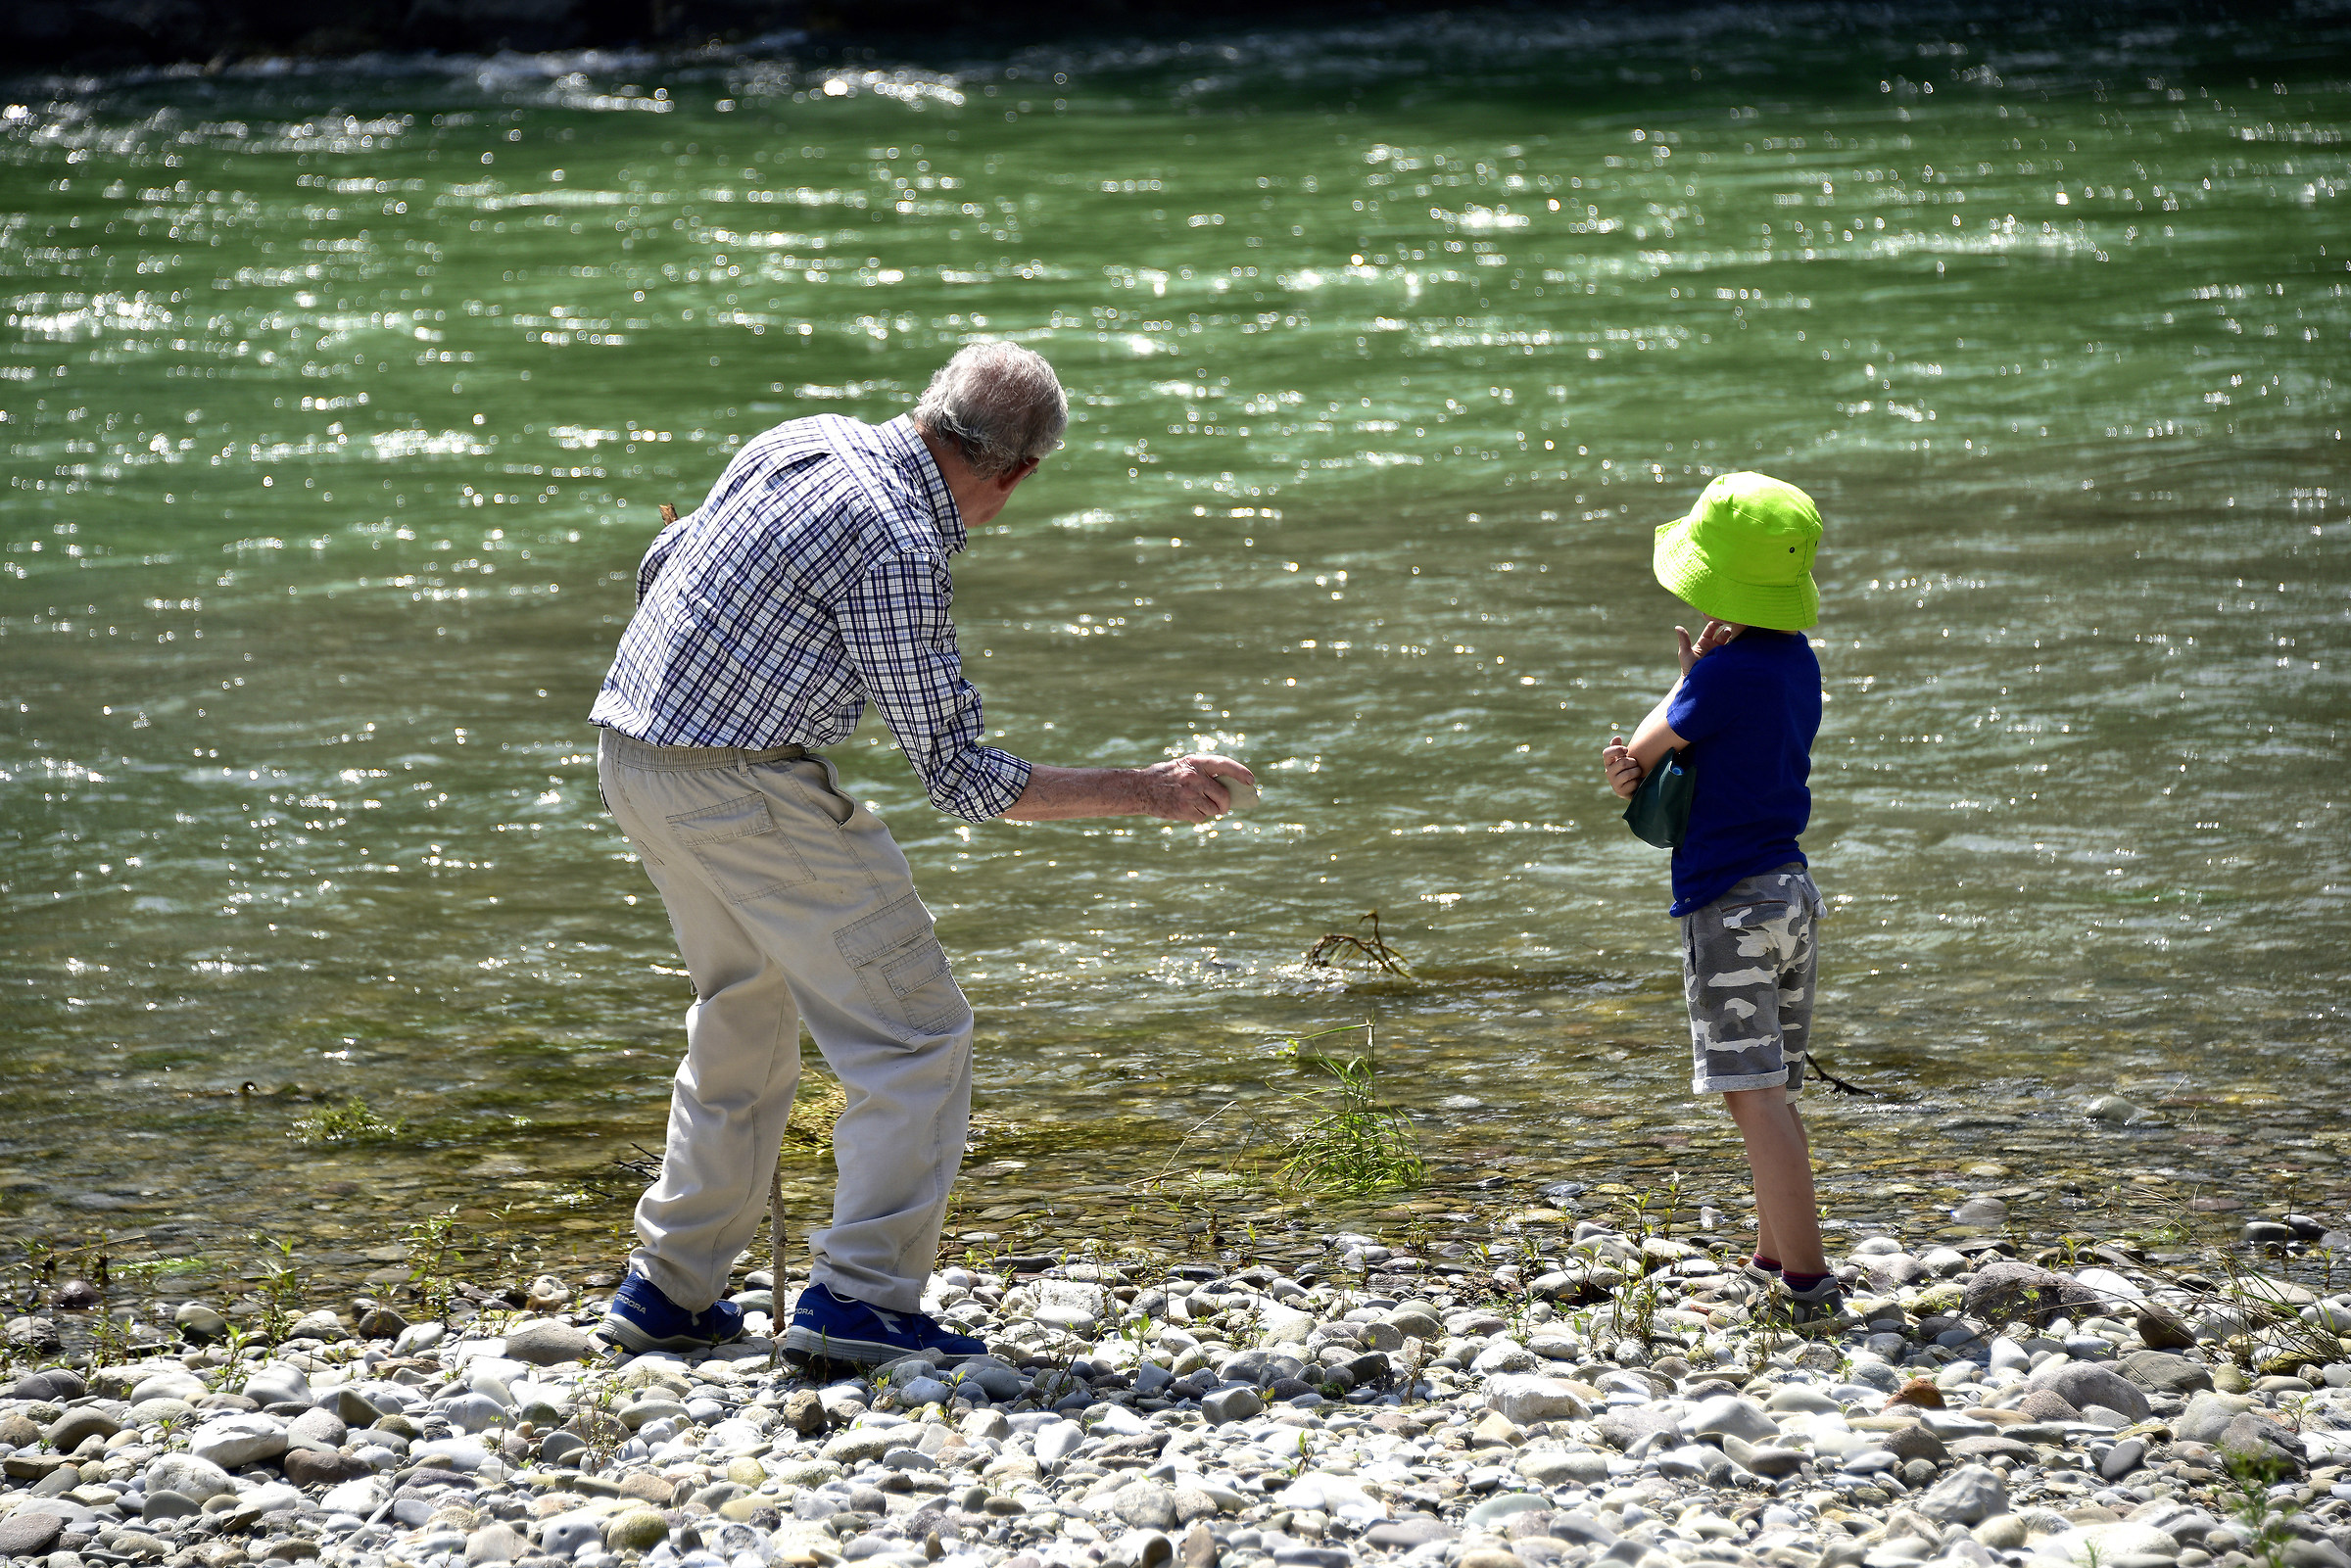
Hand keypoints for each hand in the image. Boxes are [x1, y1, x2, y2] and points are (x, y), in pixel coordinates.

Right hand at [1135, 754, 1256, 821]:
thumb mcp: (1183, 767)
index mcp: (1195, 763)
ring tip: (1193, 804)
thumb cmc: (1164, 777)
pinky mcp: (1184, 810)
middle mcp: (1194, 778)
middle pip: (1223, 796)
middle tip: (1223, 807)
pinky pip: (1201, 817)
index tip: (1250, 781)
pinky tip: (1183, 809)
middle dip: (1225, 804)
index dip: (1240, 772)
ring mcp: (1189, 795)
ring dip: (1208, 810)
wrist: (1139, 789)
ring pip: (1213, 809)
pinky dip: (1196, 816)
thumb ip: (1203, 774)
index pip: (1224, 765)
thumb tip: (1228, 790)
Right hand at [1602, 735, 1643, 799]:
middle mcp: (1608, 772)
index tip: (1627, 749)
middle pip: (1622, 763)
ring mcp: (1614, 783)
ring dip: (1637, 771)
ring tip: (1637, 772)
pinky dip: (1638, 782)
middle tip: (1636, 764)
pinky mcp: (1620, 792)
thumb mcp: (1624, 757)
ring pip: (1628, 773)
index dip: (1617, 749)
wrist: (1634, 786)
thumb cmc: (1630, 768)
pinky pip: (1632, 783)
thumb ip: (1619, 747)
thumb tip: (1617, 737)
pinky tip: (1637, 782)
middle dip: (1633, 762)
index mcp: (1609, 762)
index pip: (1607, 753)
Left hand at [1675, 617, 1745, 674]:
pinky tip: (1743, 642)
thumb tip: (1677, 627)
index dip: (1716, 621)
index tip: (1721, 616)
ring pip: (1731, 640)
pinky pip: (1734, 650)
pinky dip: (1738, 645)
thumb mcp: (1685, 653)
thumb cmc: (1689, 668)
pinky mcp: (1727, 659)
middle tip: (1733, 624)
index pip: (1712, 627)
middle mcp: (1714, 644)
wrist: (1698, 683)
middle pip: (1724, 632)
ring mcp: (1722, 652)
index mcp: (1704, 641)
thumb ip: (1684, 640)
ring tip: (1740, 632)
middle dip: (1728, 627)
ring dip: (1735, 635)